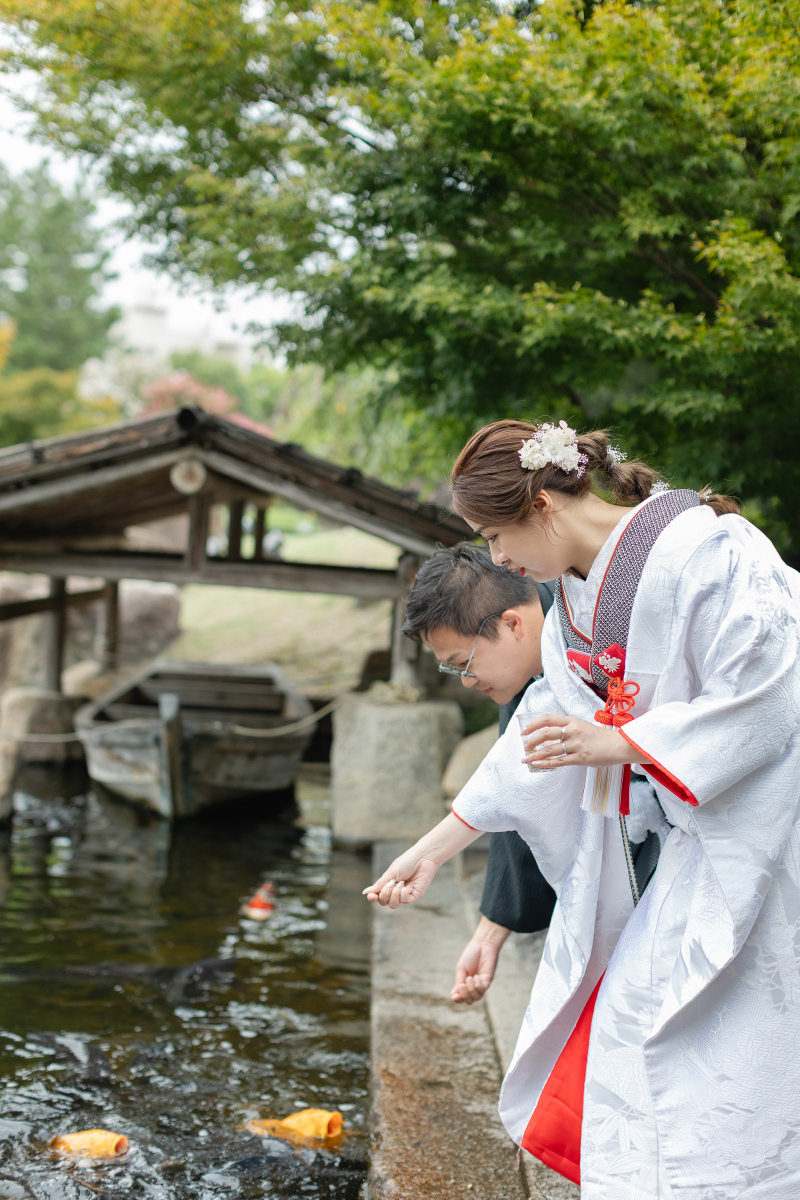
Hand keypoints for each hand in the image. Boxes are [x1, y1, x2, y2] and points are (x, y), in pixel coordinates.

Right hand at [363, 846, 440, 907]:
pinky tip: (409, 885)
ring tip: (401, 883)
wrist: (423, 857)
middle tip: (391, 883)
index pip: (378, 896)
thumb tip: (366, 892)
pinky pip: (405, 901)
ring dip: (395, 894)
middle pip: (384, 902)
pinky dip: (404, 893)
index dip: (373, 898)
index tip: (371, 897)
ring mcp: (405, 894)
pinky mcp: (414, 896)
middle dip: (385, 894)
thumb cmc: (407, 862)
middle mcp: (396, 891)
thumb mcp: (391, 873)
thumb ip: (379, 884)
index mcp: (388, 884)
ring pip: (393, 905)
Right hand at [451, 917, 509, 1003]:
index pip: (460, 997)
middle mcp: (472, 986)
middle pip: (469, 1000)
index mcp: (463, 983)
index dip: (457, 999)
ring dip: (471, 990)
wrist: (482, 946)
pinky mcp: (487, 981)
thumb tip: (454, 995)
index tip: (454, 996)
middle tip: (462, 985)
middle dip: (464, 995)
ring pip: (476, 997)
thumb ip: (459, 981)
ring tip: (470, 978)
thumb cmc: (470, 955)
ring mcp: (480, 984)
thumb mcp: (461, 968)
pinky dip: (478, 985)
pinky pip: (482, 990)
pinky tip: (476, 976)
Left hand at [519, 713, 646, 770]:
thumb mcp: (582, 726)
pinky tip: (537, 765)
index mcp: (572, 720)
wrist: (619, 746)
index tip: (524, 730)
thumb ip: (567, 728)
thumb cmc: (600, 737)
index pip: (548, 719)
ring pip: (550, 749)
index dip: (533, 724)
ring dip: (535, 755)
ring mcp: (577, 745)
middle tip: (525, 746)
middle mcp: (573, 731)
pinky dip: (546, 763)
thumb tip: (548, 735)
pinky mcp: (580, 758)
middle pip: (546, 733)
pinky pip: (559, 761)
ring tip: (525, 759)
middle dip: (531, 740)